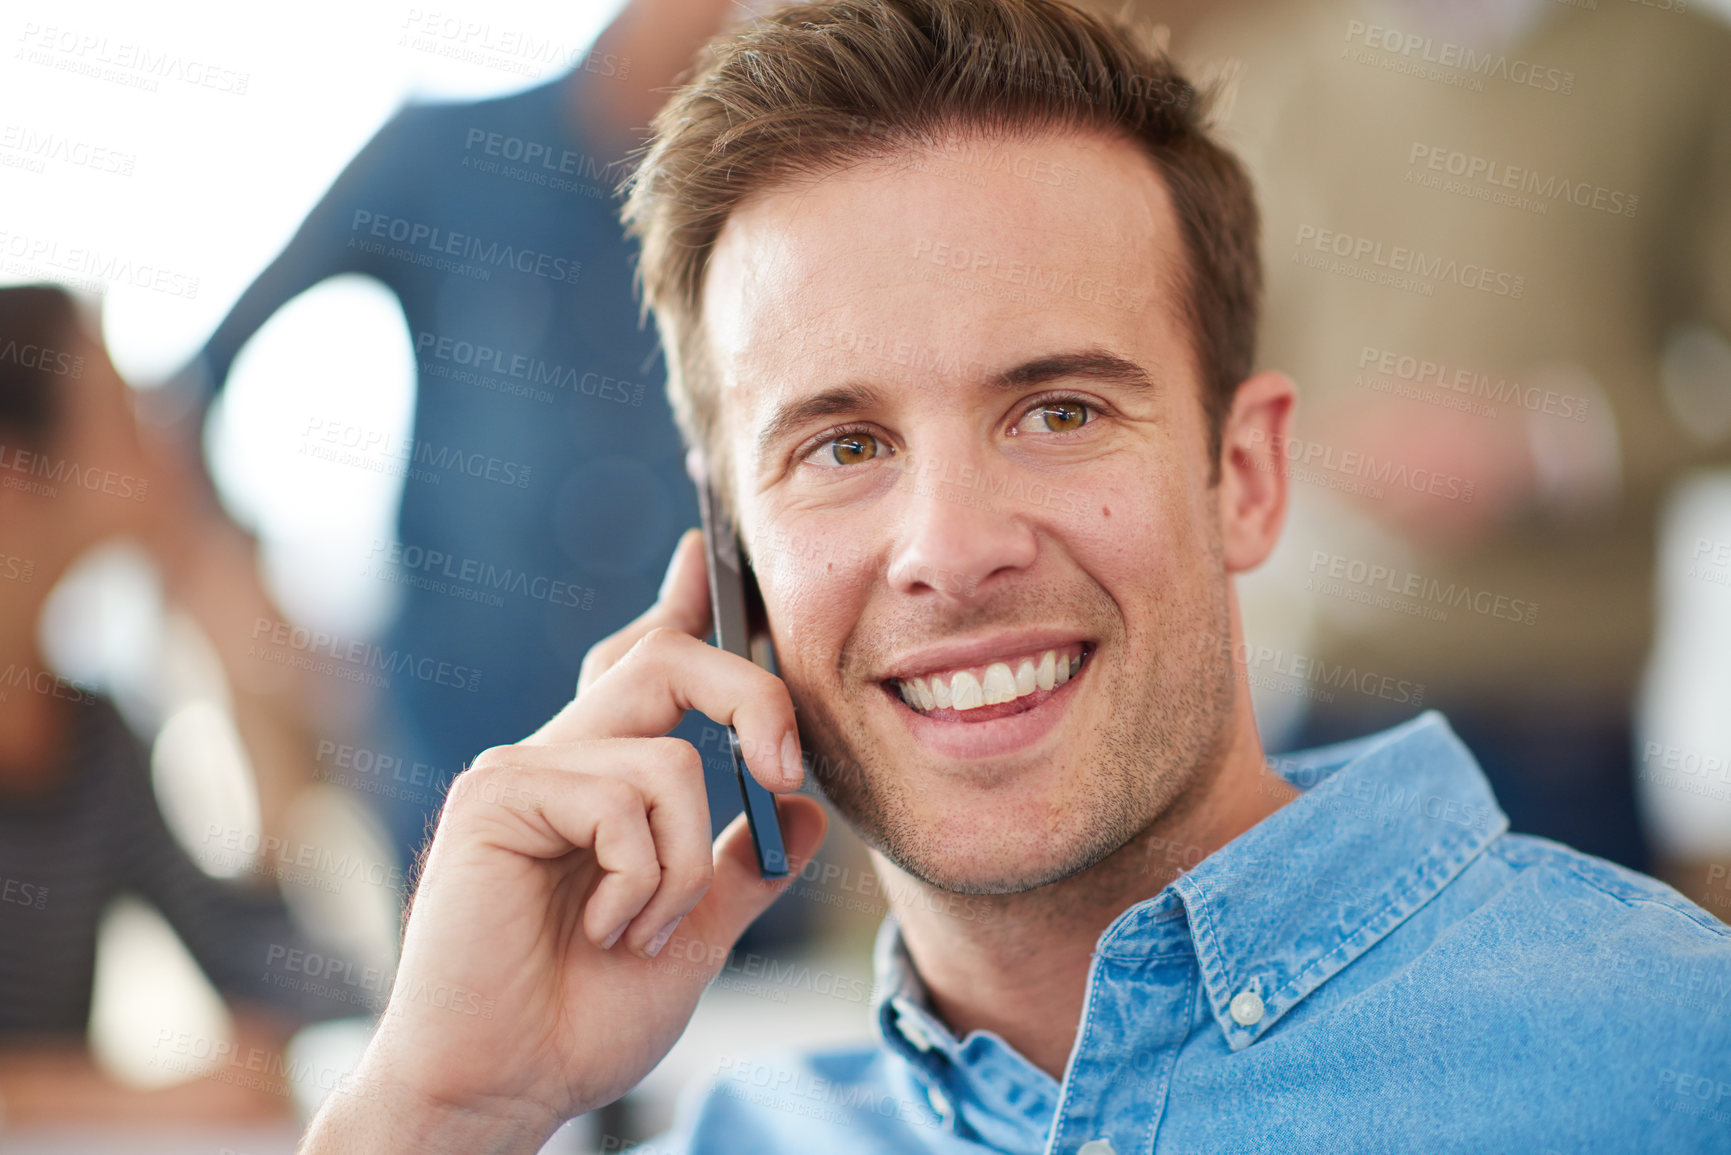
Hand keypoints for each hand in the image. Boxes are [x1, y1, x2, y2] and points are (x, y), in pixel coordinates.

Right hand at [301, 530, 828, 1152]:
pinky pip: (626, 800)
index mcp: (602, 781)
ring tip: (641, 930)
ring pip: (669, 758)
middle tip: (788, 770)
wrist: (503, 1087)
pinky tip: (605, 928)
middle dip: (752, 698)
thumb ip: (744, 868)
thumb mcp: (692, 933)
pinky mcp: (496, 798)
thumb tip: (805, 812)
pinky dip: (645, 880)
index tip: (707, 555)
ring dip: (688, 866)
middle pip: (666, 660)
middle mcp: (561, 759)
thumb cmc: (580, 1017)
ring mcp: (522, 772)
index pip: (646, 668)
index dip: (679, 608)